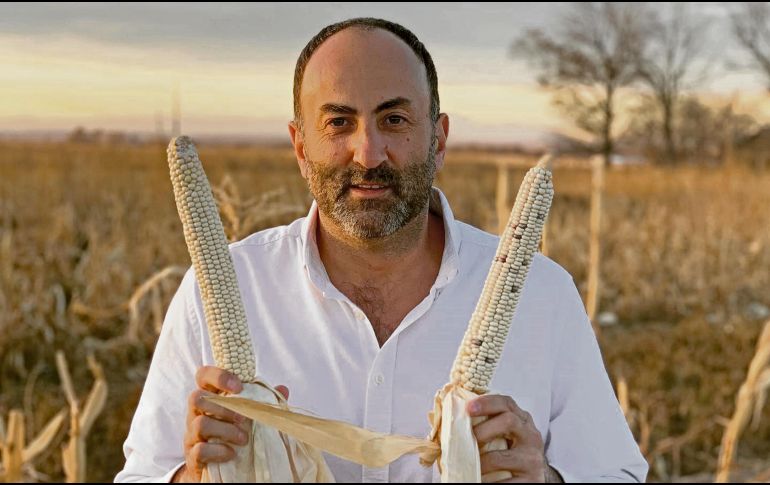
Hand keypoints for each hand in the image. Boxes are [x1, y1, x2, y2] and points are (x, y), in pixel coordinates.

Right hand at [172, 366, 289, 482]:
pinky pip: (199, 450)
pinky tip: (232, 453)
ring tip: (244, 439)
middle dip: (224, 407)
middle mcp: (196, 413)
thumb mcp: (249, 416)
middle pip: (196, 398)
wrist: (220, 469)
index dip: (218, 376)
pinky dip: (218, 451)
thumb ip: (264, 401)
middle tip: (244, 419)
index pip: (203, 376)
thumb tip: (283, 389)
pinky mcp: (193, 457)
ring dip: (225, 430)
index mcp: (210, 398)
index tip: (239, 387)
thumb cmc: (235, 434)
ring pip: (199, 424)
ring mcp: (192, 435)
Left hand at [468, 395, 560, 482]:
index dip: (487, 402)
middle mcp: (531, 436)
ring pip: (499, 457)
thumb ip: (489, 423)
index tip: (468, 408)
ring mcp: (532, 459)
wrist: (533, 478)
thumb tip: (452, 420)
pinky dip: (488, 482)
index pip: (506, 403)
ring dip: (480, 462)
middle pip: (509, 421)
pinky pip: (504, 482)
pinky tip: (480, 480)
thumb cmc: (511, 453)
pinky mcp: (532, 480)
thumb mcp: (505, 434)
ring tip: (470, 466)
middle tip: (467, 440)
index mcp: (522, 420)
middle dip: (483, 430)